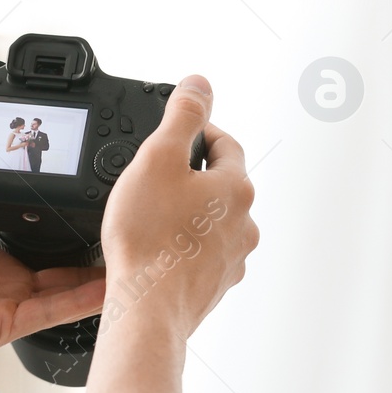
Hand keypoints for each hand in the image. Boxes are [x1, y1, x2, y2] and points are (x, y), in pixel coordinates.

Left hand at [0, 122, 107, 356]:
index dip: (55, 216)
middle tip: (121, 223)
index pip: (27, 231)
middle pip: (54, 261)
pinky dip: (83, 301)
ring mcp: (3, 300)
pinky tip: (111, 284)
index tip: (82, 192)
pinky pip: (52, 312)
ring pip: (63, 287)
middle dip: (88, 246)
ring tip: (130, 253)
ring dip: (97, 274)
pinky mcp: (6, 322)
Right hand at [98, 76, 257, 336]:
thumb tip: (200, 84)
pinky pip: (203, 254)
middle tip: (157, 176)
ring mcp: (232, 258)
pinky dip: (184, 247)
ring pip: (214, 222)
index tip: (178, 134)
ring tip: (154, 215)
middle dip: (193, 176)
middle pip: (222, 184)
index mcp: (236, 187)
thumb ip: (182, 115)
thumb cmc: (150, 239)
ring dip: (190, 213)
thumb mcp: (158, 157)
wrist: (147, 308)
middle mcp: (244, 223)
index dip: (200, 132)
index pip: (226, 144)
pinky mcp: (215, 285)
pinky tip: (158, 249)